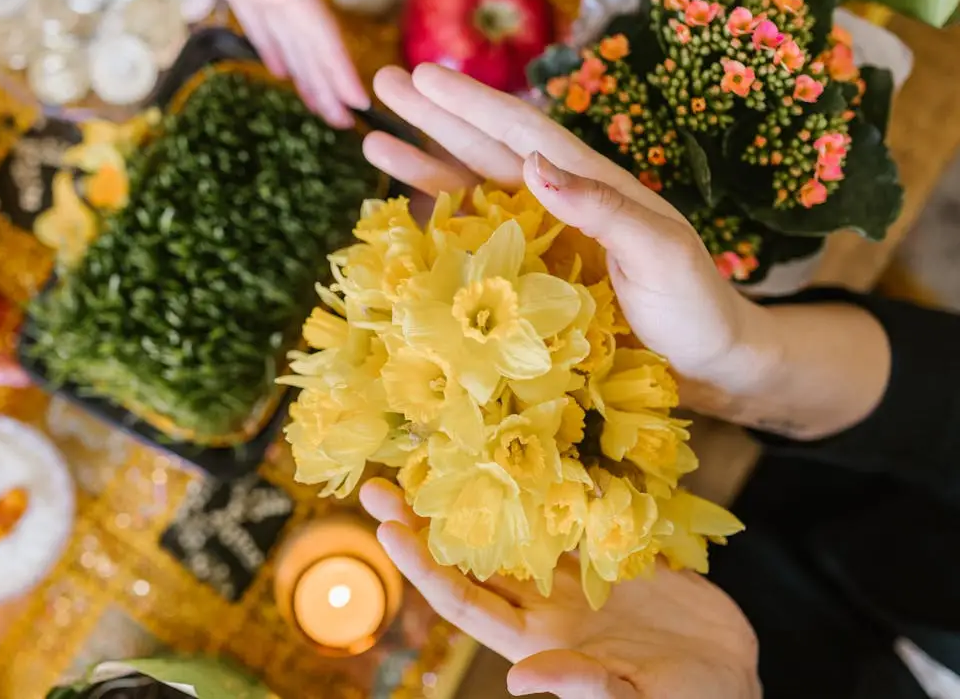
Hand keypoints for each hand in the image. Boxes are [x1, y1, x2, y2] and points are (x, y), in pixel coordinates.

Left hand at [116, 0, 367, 126]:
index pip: (316, 25)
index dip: (337, 64)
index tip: (357, 102)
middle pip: (309, 37)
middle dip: (329, 80)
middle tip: (346, 124)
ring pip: (289, 35)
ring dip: (307, 71)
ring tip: (322, 109)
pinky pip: (262, 21)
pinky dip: (274, 48)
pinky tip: (280, 70)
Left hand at [361, 480, 759, 698]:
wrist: (738, 679)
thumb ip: (587, 689)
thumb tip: (520, 680)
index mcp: (538, 640)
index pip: (465, 600)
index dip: (423, 567)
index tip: (386, 530)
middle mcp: (544, 602)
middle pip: (469, 554)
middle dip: (423, 519)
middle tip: (378, 479)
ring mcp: (572, 572)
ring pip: (508, 524)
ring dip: (471, 491)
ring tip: (432, 450)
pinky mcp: (608, 547)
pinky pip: (566, 508)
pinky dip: (542, 479)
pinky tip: (516, 443)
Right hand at [363, 63, 770, 404]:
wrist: (710, 365)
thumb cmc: (695, 306)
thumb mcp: (661, 251)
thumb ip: (601, 207)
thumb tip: (531, 162)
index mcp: (592, 185)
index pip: (522, 133)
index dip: (472, 104)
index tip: (426, 76)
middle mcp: (558, 204)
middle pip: (485, 148)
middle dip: (434, 116)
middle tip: (382, 80)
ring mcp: (540, 240)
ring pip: (471, 190)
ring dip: (424, 163)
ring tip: (373, 137)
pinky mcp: (528, 280)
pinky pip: (473, 245)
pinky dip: (439, 225)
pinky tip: (405, 211)